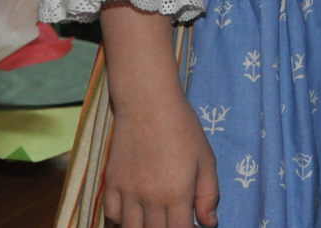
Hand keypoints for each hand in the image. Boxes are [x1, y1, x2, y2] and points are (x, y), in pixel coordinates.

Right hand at [101, 3, 219, 226]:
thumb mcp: (206, 160)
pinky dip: (121, 220)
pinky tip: (134, 215)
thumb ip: (209, 194)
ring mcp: (127, 193)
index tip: (192, 224)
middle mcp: (150, 200)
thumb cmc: (183, 130)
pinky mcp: (110, 184)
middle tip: (175, 218)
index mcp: (177, 195)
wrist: (148, 106)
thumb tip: (209, 223)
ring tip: (156, 218)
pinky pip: (111, 216)